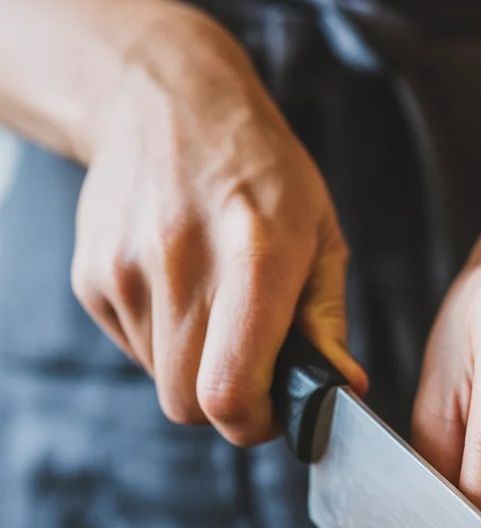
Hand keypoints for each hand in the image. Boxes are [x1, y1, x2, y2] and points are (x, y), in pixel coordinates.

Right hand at [72, 8, 365, 444]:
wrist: (166, 102)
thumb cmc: (261, 172)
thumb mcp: (319, 235)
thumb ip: (328, 322)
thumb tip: (342, 391)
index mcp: (255, 257)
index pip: (231, 394)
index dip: (254, 425)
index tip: (274, 411)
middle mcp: (182, 264)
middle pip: (188, 404)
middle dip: (226, 404)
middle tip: (253, 367)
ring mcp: (126, 269)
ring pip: (161, 379)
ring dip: (196, 365)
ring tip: (216, 304)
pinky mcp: (91, 275)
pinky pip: (134, 348)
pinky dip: (163, 338)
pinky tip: (180, 284)